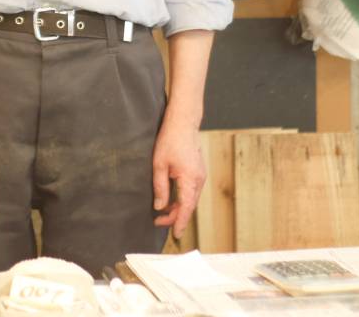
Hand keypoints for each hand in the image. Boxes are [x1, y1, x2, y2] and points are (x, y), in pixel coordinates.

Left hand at [152, 117, 204, 236]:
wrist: (183, 123)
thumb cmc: (170, 140)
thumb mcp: (159, 165)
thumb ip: (160, 188)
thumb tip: (160, 207)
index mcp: (190, 179)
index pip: (186, 208)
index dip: (180, 222)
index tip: (176, 235)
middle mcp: (199, 180)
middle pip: (188, 206)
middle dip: (175, 217)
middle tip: (157, 222)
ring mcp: (200, 176)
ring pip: (190, 199)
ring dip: (178, 208)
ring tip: (161, 213)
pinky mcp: (198, 172)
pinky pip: (191, 191)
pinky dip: (182, 199)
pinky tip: (171, 200)